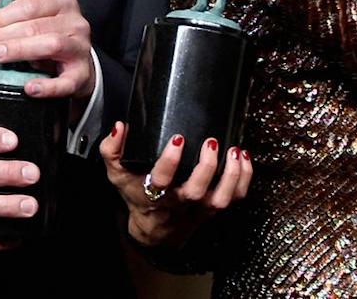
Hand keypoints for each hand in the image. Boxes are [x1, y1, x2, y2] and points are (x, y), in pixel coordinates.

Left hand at [0, 0, 94, 99]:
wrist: (75, 64)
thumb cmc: (52, 36)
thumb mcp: (33, 15)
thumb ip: (13, 1)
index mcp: (62, 2)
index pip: (31, 4)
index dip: (4, 15)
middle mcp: (75, 23)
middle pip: (37, 26)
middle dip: (4, 34)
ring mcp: (80, 48)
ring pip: (51, 45)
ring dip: (20, 50)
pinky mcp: (81, 75)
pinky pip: (66, 82)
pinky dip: (47, 87)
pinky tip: (29, 87)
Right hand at [100, 122, 251, 246]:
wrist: (154, 230)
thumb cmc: (137, 195)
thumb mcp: (118, 173)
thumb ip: (112, 150)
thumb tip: (120, 126)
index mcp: (153, 195)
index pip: (161, 181)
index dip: (169, 162)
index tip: (177, 139)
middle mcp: (178, 203)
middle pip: (195, 191)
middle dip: (206, 167)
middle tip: (211, 142)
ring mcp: (198, 208)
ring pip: (220, 199)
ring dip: (231, 175)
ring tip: (234, 151)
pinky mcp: (213, 208)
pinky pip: (234, 198)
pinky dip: (244, 179)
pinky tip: (243, 158)